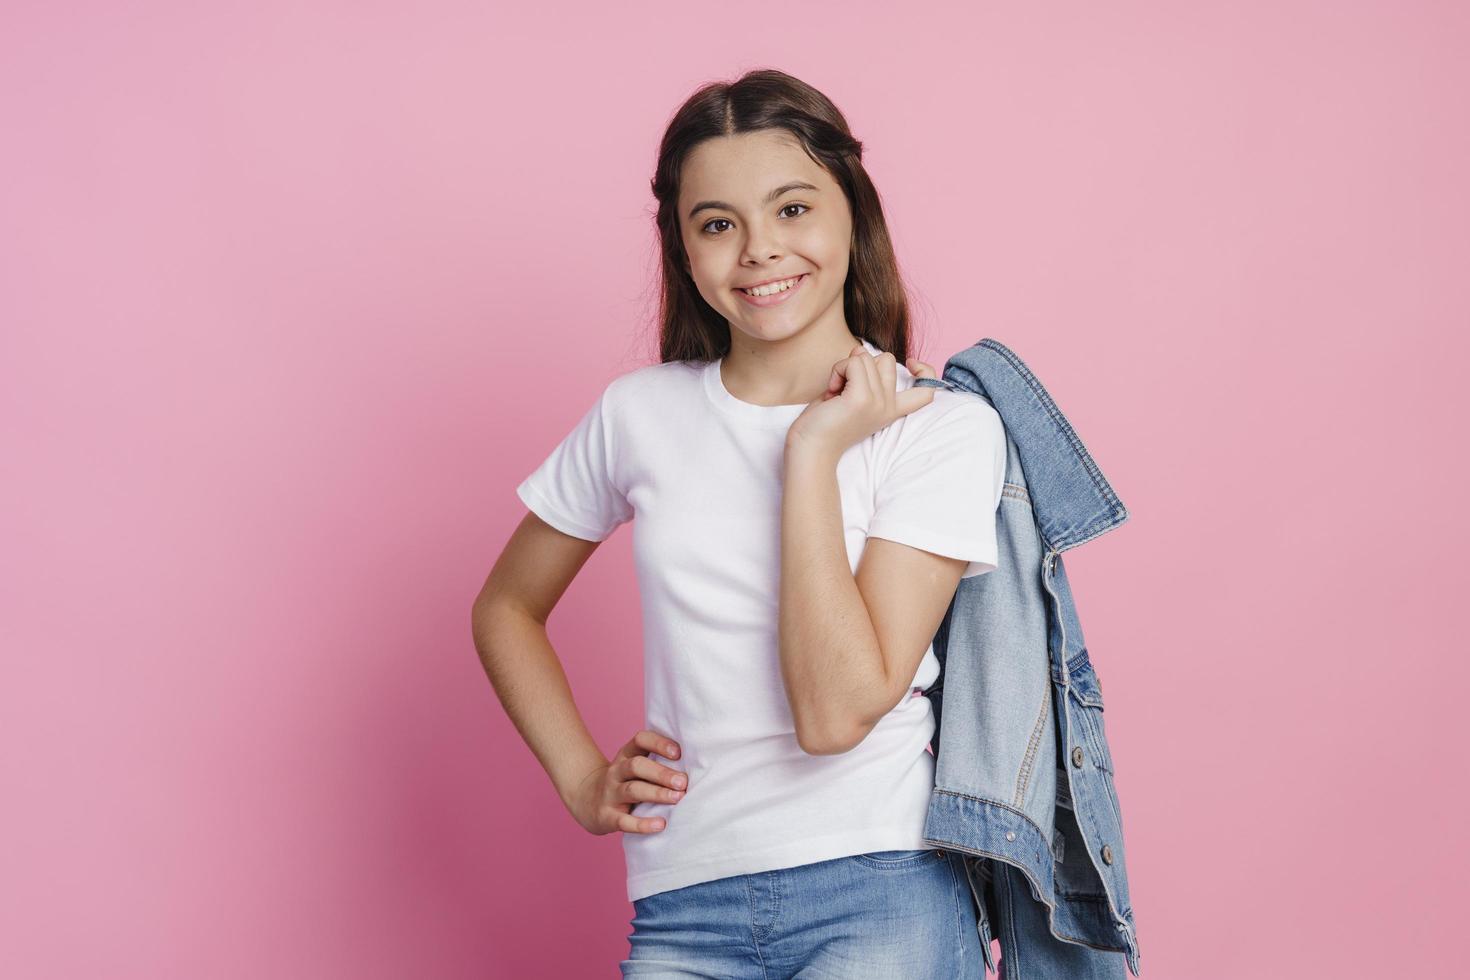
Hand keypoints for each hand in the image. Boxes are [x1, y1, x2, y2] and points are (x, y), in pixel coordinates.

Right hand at [565, 729, 687, 835]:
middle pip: (637, 766)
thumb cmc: (625, 782)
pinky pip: (624, 820)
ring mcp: (610, 793)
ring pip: (633, 790)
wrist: (587, 801)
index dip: (659, 744)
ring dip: (657, 794)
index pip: (640, 740)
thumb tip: (699, 765)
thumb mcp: (636, 767)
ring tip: (677, 798)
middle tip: (683, 782)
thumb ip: (659, 763)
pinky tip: (660, 825)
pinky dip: (643, 824)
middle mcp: (617, 771)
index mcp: (626, 755)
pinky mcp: (607, 816)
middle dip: (661, 773)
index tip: (678, 753)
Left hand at [786, 344, 939, 458]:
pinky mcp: (861, 399)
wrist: (811, 448)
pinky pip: (852, 363)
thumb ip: (864, 373)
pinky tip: (831, 391)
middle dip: (861, 364)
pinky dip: (837, 370)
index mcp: (891, 410)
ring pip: (865, 358)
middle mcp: (888, 407)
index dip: (926, 371)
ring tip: (835, 392)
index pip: (927, 390)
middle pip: (886, 359)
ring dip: (843, 367)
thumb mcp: (853, 394)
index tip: (910, 365)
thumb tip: (860, 349)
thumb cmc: (825, 422)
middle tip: (844, 387)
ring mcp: (877, 403)